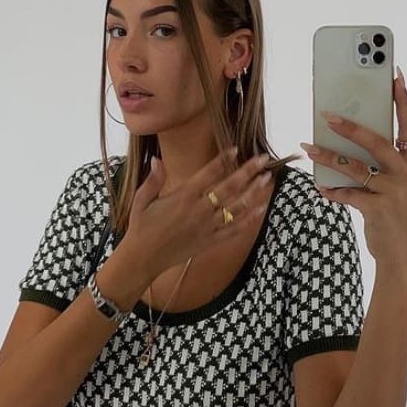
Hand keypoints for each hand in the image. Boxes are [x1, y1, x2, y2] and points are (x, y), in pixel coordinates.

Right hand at [122, 148, 274, 277]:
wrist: (143, 258)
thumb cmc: (141, 227)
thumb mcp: (141, 200)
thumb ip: (153, 179)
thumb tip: (157, 160)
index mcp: (182, 196)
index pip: (208, 173)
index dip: (223, 159)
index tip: (236, 149)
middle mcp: (199, 209)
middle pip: (229, 187)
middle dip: (248, 171)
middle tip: (262, 159)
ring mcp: (207, 226)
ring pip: (236, 207)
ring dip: (253, 191)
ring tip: (266, 178)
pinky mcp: (210, 241)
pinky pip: (234, 230)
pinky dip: (250, 220)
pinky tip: (261, 209)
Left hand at [300, 66, 406, 270]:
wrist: (401, 255)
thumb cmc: (396, 215)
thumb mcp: (399, 187)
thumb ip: (383, 165)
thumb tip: (351, 139)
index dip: (403, 101)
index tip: (395, 76)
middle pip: (377, 142)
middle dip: (351, 127)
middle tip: (328, 114)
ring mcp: (394, 192)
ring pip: (356, 166)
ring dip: (329, 156)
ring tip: (309, 147)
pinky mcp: (378, 209)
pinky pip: (348, 193)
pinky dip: (332, 190)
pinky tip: (321, 187)